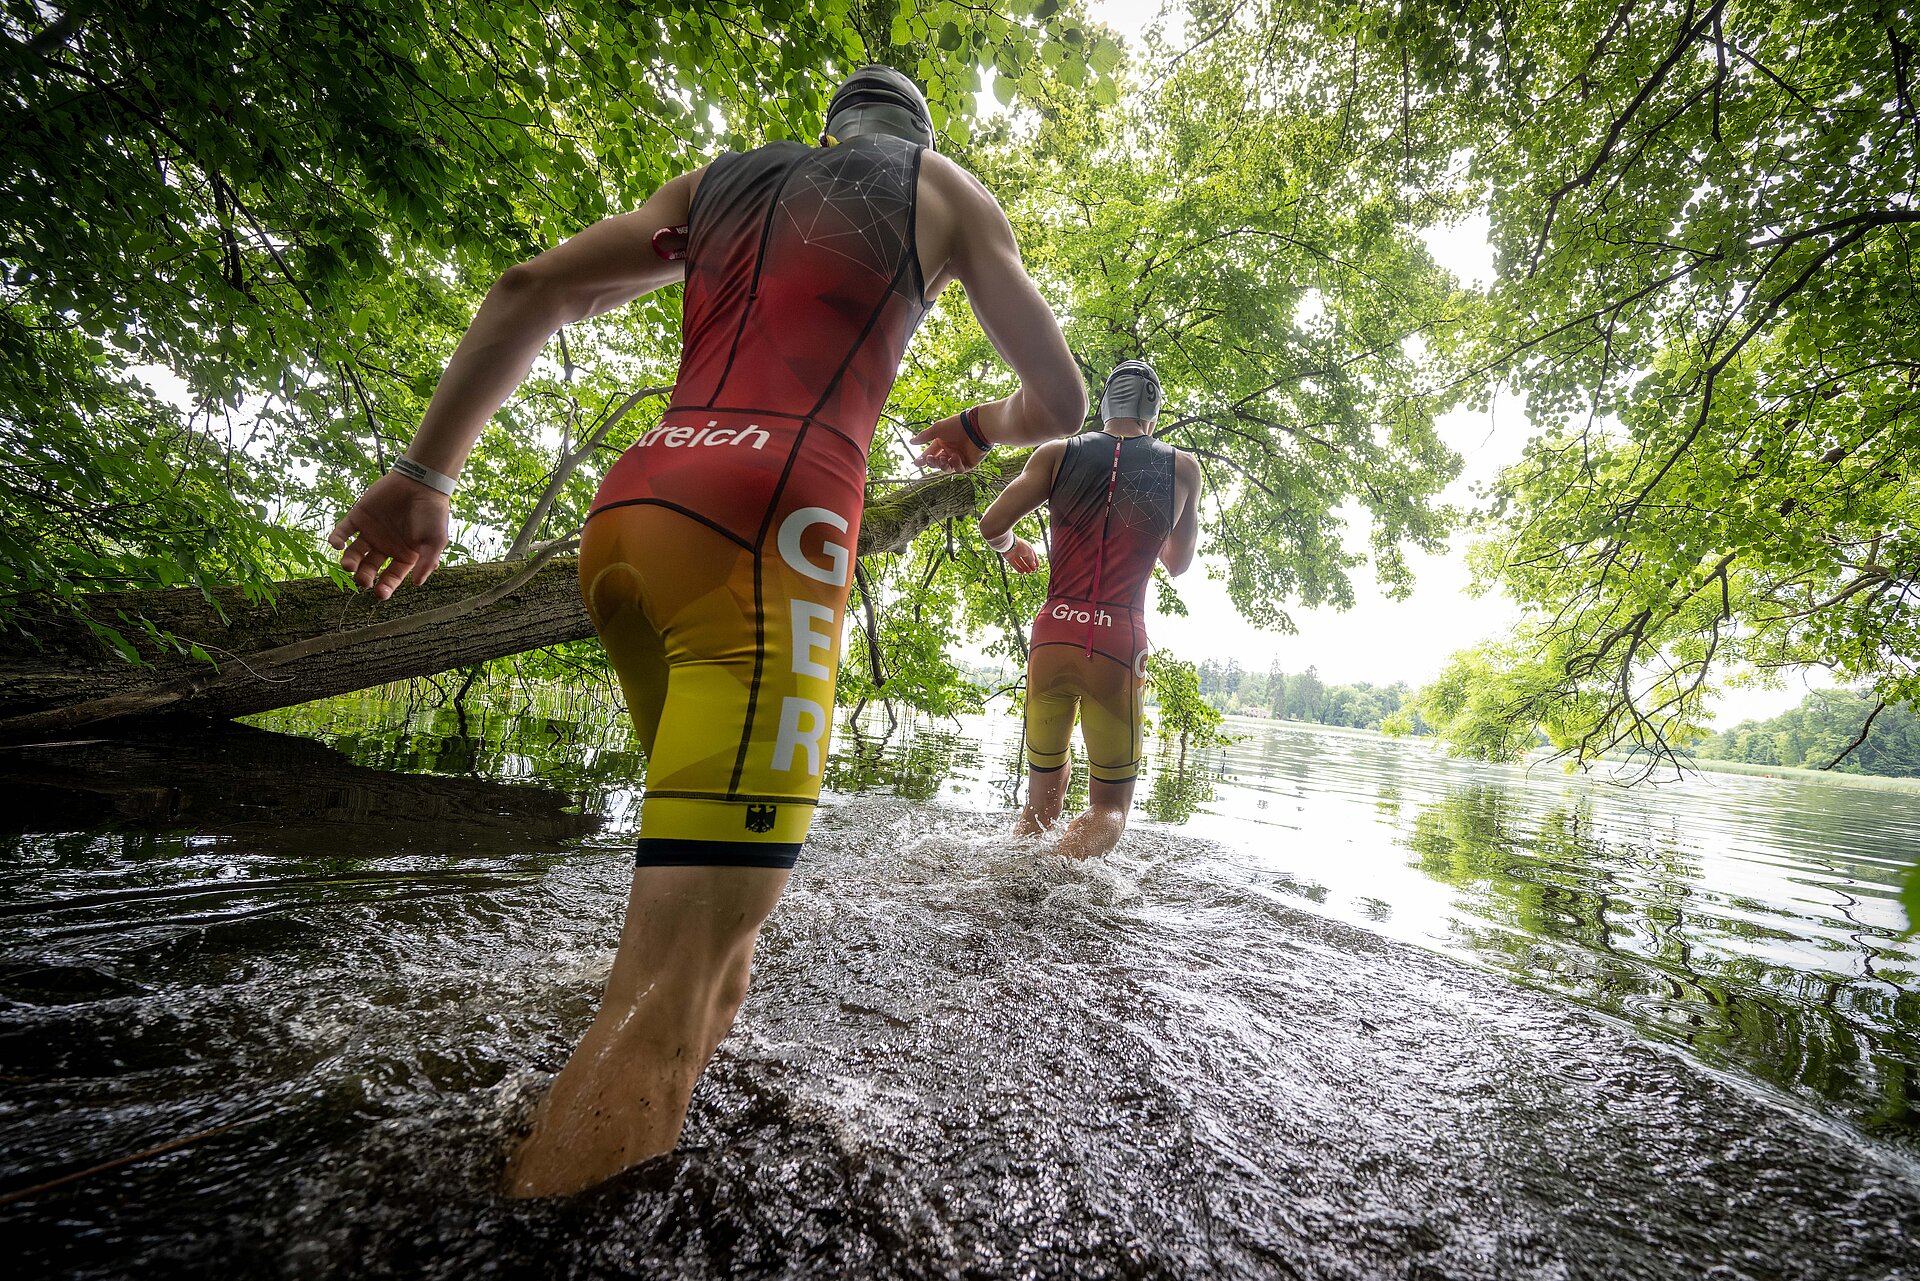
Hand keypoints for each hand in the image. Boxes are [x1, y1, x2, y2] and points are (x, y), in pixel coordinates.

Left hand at [327, 471, 451, 600]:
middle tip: (363, 580)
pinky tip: (337, 545)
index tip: (379, 594)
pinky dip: (337, 539)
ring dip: (349, 562)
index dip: (385, 587)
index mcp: (404, 555)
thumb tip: (416, 584)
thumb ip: (427, 562)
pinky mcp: (358, 517)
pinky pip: (343, 531)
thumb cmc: (432, 512)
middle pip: (370, 568)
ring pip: (355, 553)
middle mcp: (385, 547)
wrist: (420, 482)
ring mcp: (370, 532)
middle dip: (364, 577)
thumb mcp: (436, 540)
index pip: (391, 576)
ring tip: (348, 565)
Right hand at [911, 412, 987, 472]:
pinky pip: (959, 470)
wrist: (977, 427)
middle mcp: (950, 451)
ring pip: (947, 468)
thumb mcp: (938, 429)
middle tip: (930, 459)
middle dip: (932, 463)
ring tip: (944, 458)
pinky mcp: (968, 464)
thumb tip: (911, 442)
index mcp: (942, 443)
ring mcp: (959, 458)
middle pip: (937, 463)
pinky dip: (956, 464)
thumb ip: (924, 436)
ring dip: (943, 465)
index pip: (930, 454)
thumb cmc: (957, 425)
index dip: (923, 459)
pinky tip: (956, 456)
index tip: (916, 463)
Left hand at [1004, 537, 1040, 573]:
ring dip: (1025, 568)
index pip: (1032, 555)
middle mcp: (1021, 550)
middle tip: (1033, 570)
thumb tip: (1034, 564)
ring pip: (1020, 563)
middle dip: (1030, 565)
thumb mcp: (1029, 552)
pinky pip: (1014, 564)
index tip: (1037, 566)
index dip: (1035, 561)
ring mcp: (1015, 554)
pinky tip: (1022, 572)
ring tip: (1028, 572)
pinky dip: (1018, 569)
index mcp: (1027, 547)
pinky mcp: (1009, 558)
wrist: (1010, 545)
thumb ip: (1032, 559)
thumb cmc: (1021, 546)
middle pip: (1026, 559)